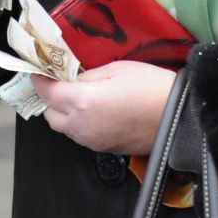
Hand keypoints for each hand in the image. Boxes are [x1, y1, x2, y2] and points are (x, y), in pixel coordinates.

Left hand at [35, 62, 177, 155]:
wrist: (178, 118)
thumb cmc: (150, 87)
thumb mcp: (117, 69)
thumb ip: (88, 76)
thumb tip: (73, 81)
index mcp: (81, 102)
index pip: (47, 93)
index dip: (39, 80)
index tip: (38, 71)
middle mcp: (81, 125)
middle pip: (50, 115)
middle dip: (51, 99)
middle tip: (61, 83)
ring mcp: (92, 141)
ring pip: (64, 128)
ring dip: (64, 113)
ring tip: (79, 96)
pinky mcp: (103, 149)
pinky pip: (81, 135)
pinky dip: (79, 123)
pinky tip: (95, 111)